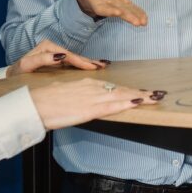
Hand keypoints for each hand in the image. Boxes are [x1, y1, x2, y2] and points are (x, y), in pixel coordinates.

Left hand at [6, 39, 107, 76]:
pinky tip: (92, 66)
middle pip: (74, 55)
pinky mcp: (56, 61)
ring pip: (75, 59)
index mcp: (47, 47)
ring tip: (103, 65)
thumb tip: (60, 56)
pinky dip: (82, 64)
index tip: (91, 66)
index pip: (67, 55)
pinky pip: (72, 62)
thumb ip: (41, 59)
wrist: (11, 77)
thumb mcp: (25, 66)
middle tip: (103, 65)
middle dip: (89, 60)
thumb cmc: (17, 72)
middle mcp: (52, 48)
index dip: (80, 61)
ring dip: (88, 62)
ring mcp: (55, 54)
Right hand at [30, 78, 159, 129]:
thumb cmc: (46, 102)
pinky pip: (112, 105)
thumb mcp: (67, 96)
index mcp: (86, 84)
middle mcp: (92, 87)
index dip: (129, 90)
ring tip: (155, 97)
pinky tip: (139, 102)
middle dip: (140, 93)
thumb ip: (81, 97)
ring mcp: (92, 97)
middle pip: (121, 90)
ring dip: (140, 96)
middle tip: (158, 94)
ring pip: (121, 95)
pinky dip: (126, 103)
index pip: (113, 87)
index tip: (143, 93)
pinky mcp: (89, 108)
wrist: (34, 105)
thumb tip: (89, 101)